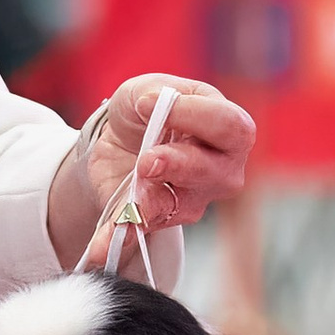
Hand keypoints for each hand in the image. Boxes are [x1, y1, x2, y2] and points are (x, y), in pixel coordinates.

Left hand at [47, 72, 256, 269]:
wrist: (116, 141)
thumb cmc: (145, 111)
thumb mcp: (145, 88)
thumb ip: (153, 95)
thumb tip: (153, 106)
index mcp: (226, 126)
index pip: (232, 127)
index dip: (197, 117)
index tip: (153, 104)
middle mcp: (220, 168)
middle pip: (216, 173)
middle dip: (179, 165)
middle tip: (147, 160)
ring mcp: (193, 199)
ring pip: (181, 207)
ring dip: (149, 202)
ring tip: (130, 195)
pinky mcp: (159, 220)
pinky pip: (140, 232)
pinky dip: (120, 236)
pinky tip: (102, 246)